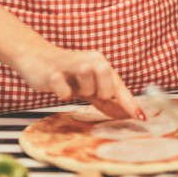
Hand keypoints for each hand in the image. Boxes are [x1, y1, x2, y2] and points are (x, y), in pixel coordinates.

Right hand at [16, 46, 141, 119]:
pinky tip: (61, 90)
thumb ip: (105, 100)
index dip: (130, 103)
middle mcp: (90, 60)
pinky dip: (64, 93)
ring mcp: (71, 65)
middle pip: (107, 77)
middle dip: (101, 92)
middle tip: (88, 93)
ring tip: (74, 88)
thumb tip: (125, 114)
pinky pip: (64, 89)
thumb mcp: (88, 87)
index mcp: (101, 63)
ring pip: (88, 79)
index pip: (119, 86)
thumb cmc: (66, 74)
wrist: (36, 58)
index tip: (141, 118)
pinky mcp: (53, 73)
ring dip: (83, 91)